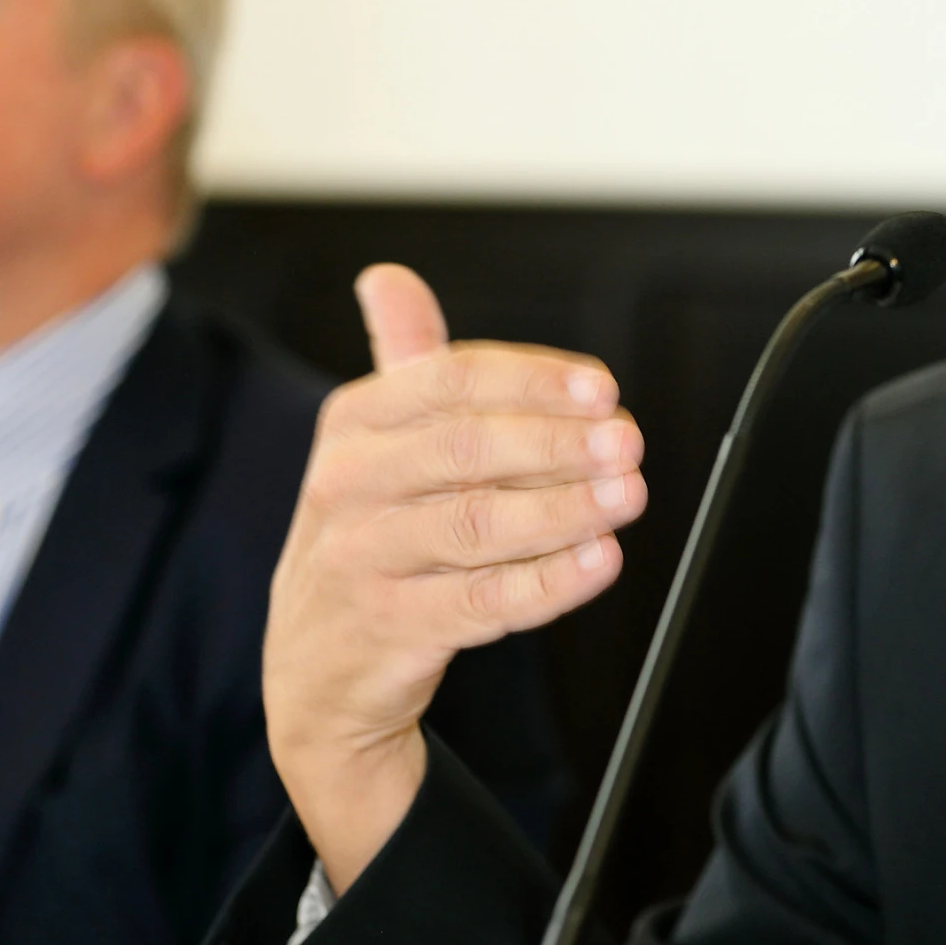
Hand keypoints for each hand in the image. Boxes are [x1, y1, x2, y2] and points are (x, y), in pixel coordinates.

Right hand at [264, 264, 645, 890]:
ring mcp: (364, 559)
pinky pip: (482, 601)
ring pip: (477, 524)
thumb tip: (388, 278)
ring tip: (626, 497)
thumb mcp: (373, 443)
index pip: (449, 380)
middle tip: (628, 443)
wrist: (317, 666)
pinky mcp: (391, 628)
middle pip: (466, 449)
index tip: (602, 389)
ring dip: (565, 509)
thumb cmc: (369, 535)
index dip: (533, 381)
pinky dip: (549, 582)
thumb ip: (402, 361)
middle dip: (559, 443)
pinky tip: (598, 563)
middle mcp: (348, 484)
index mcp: (354, 422)